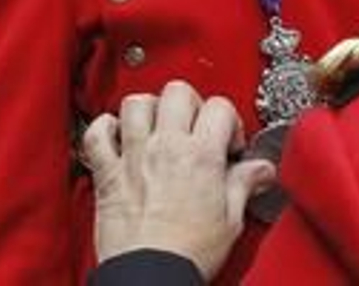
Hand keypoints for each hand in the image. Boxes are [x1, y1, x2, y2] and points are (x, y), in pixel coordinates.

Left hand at [83, 81, 275, 280]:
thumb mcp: (230, 221)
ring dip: (149, 109)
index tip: (227, 143)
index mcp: (201, 156)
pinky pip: (97, 134)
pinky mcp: (108, 174)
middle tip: (195, 127)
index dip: (228, 121)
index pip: (219, 107)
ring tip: (159, 126)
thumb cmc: (186, 254)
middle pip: (177, 92)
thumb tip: (261, 170)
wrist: (149, 276)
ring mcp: (134, 157)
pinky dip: (104, 128)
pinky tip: (117, 134)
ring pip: (136, 103)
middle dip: (191, 104)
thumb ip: (244, 186)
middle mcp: (166, 148)